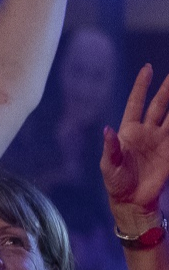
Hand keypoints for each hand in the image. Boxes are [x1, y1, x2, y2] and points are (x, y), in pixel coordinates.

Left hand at [103, 65, 168, 226]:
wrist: (132, 200)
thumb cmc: (116, 183)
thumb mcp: (108, 166)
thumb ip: (110, 147)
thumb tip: (106, 129)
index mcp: (128, 131)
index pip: (136, 103)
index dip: (141, 86)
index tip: (148, 69)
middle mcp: (146, 131)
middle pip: (159, 104)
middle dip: (167, 89)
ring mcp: (161, 140)